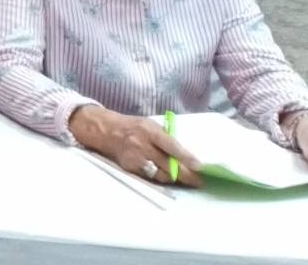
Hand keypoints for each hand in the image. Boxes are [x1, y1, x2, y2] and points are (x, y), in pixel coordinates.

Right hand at [68, 105, 204, 187]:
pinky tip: (165, 175)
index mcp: (150, 131)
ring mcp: (134, 158)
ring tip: (183, 179)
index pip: (172, 146)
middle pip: (168, 165)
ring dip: (173, 178)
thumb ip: (166, 138)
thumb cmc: (135, 126)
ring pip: (160, 175)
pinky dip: (159, 177)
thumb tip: (186, 156)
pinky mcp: (129, 168)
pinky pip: (149, 177)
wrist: (107, 131)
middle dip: (186, 175)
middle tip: (198, 182)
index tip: (200, 167)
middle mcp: (142, 145)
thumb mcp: (151, 125)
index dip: (186, 158)